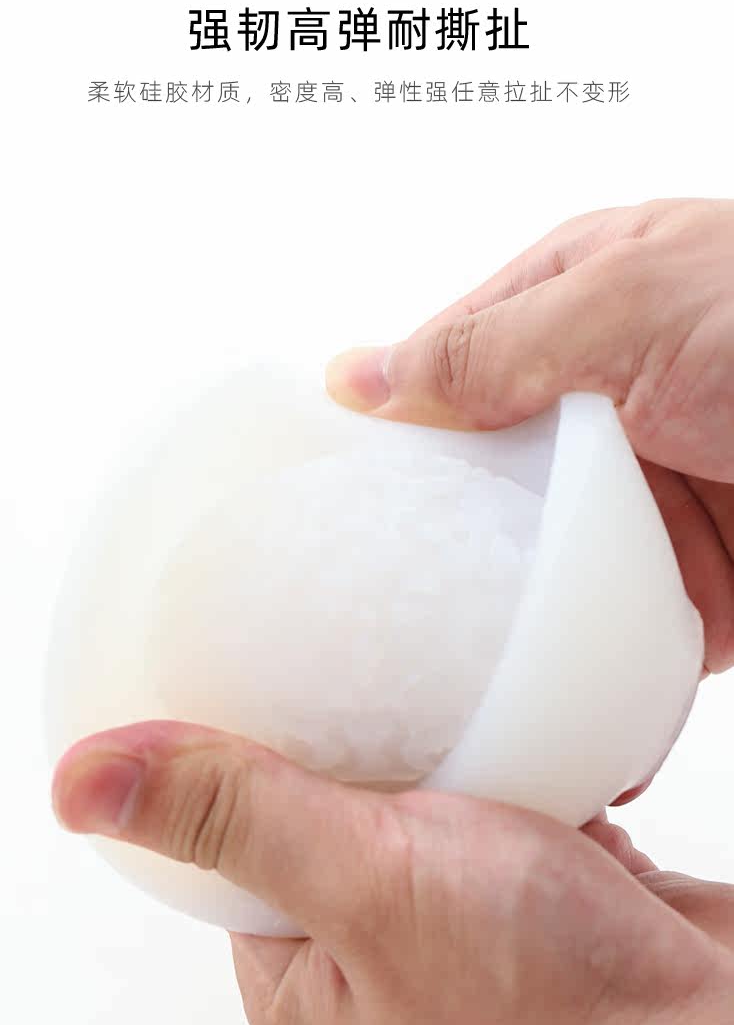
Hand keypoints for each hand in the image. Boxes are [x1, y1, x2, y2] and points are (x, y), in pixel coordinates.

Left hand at [52, 721, 733, 1024]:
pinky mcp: (535, 878)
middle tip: (346, 649)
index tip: (239, 667)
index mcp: (302, 968)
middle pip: (322, 796)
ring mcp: (459, 910)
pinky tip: (513, 710)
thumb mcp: (367, 883)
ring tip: (435, 669)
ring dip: (431, 732)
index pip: (224, 832)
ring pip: (416, 785)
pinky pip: (496, 786)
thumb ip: (236, 818)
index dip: (225, 747)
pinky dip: (506, 748)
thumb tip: (86, 783)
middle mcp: (374, 945)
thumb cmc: (553, 1006)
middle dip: (337, 726)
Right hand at [326, 197, 733, 673]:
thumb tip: (359, 376)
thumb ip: (492, 346)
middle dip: (439, 544)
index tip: (327, 504)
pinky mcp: (701, 582)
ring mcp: (654, 497)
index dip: (389, 432)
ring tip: (435, 686)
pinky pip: (628, 633)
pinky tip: (550, 720)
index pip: (447, 368)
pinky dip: (599, 676)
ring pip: (550, 568)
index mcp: (580, 303)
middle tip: (371, 612)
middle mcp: (609, 403)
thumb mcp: (632, 304)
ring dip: (510, 622)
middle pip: (488, 483)